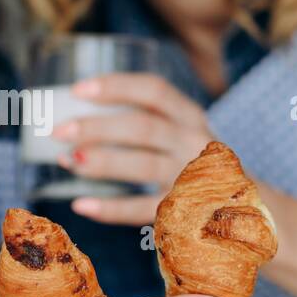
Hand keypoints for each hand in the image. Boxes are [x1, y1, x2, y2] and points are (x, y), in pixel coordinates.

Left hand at [52, 73, 213, 225]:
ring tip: (67, 160)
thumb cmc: (191, 161)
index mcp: (189, 115)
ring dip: (100, 162)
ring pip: (142, 166)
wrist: (237, 204)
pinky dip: (109, 209)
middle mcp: (193, 142)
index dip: (115, 86)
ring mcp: (191, 177)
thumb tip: (75, 122)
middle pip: (143, 127)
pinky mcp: (183, 210)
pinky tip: (80, 205)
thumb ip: (144, 123)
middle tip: (59, 131)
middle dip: (96, 127)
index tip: (77, 90)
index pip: (154, 90)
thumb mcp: (180, 133)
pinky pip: (143, 210)